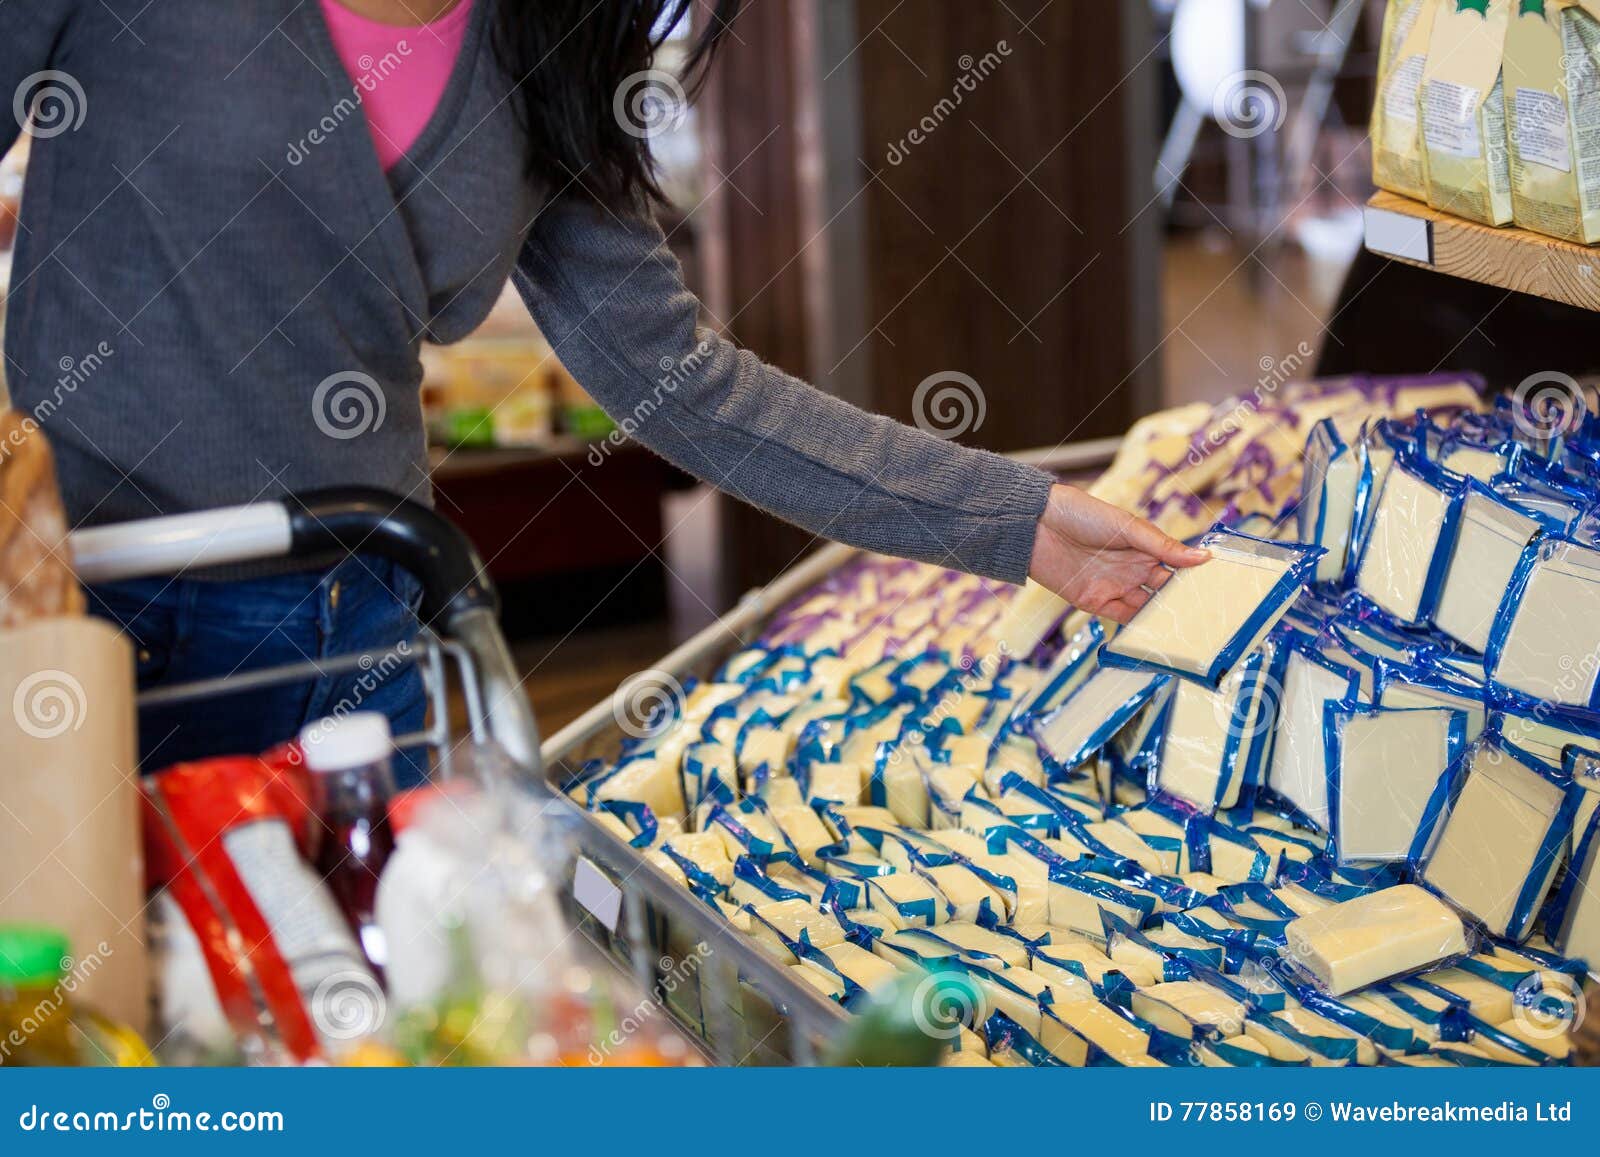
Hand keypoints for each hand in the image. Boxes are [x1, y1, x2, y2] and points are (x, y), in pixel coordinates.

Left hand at [1027, 484, 1208, 623]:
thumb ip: (1164, 546)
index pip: (1176, 568)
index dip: (1194, 581)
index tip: (1219, 594)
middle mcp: (1132, 569)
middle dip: (1182, 606)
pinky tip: (1155, 635)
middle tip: (1208, 621)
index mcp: (1144, 548)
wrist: (1037, 524)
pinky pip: (1120, 618)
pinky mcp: (1094, 601)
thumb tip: (1203, 557)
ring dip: (1161, 620)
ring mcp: (1114, 586)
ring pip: (1144, 609)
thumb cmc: (1082, 514)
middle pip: (1163, 593)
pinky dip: (1137, 628)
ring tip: (1187, 634)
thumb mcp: (1128, 527)